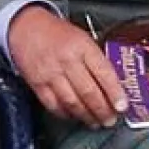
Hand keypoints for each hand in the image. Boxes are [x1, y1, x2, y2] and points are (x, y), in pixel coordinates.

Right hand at [8, 5, 126, 126]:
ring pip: (72, 102)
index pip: (103, 73)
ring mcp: (50, 73)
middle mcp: (66, 60)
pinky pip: (53, 104)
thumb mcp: (83, 38)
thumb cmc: (57, 33)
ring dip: (86, 116)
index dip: (115, 93)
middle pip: (89, 92)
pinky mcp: (37, 83)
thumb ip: (97, 60)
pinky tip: (74, 116)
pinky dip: (66, 114)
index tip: (123, 106)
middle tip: (111, 119)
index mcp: (82, 46)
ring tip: (95, 122)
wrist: (26, 26)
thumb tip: (115, 86)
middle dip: (103, 110)